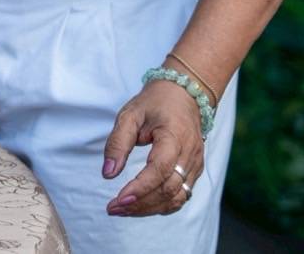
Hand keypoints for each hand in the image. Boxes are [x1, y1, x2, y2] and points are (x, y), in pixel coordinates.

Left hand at [102, 77, 204, 216]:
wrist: (184, 95)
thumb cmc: (154, 103)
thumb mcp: (129, 114)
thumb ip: (118, 143)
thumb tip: (108, 173)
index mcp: (174, 137)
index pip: (159, 170)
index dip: (140, 188)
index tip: (118, 199)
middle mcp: (190, 154)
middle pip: (169, 189)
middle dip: (140, 203)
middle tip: (113, 209)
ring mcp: (196, 164)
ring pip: (177, 197)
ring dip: (150, 208)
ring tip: (123, 210)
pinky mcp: (195, 170)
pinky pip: (182, 194)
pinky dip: (162, 204)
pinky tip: (142, 206)